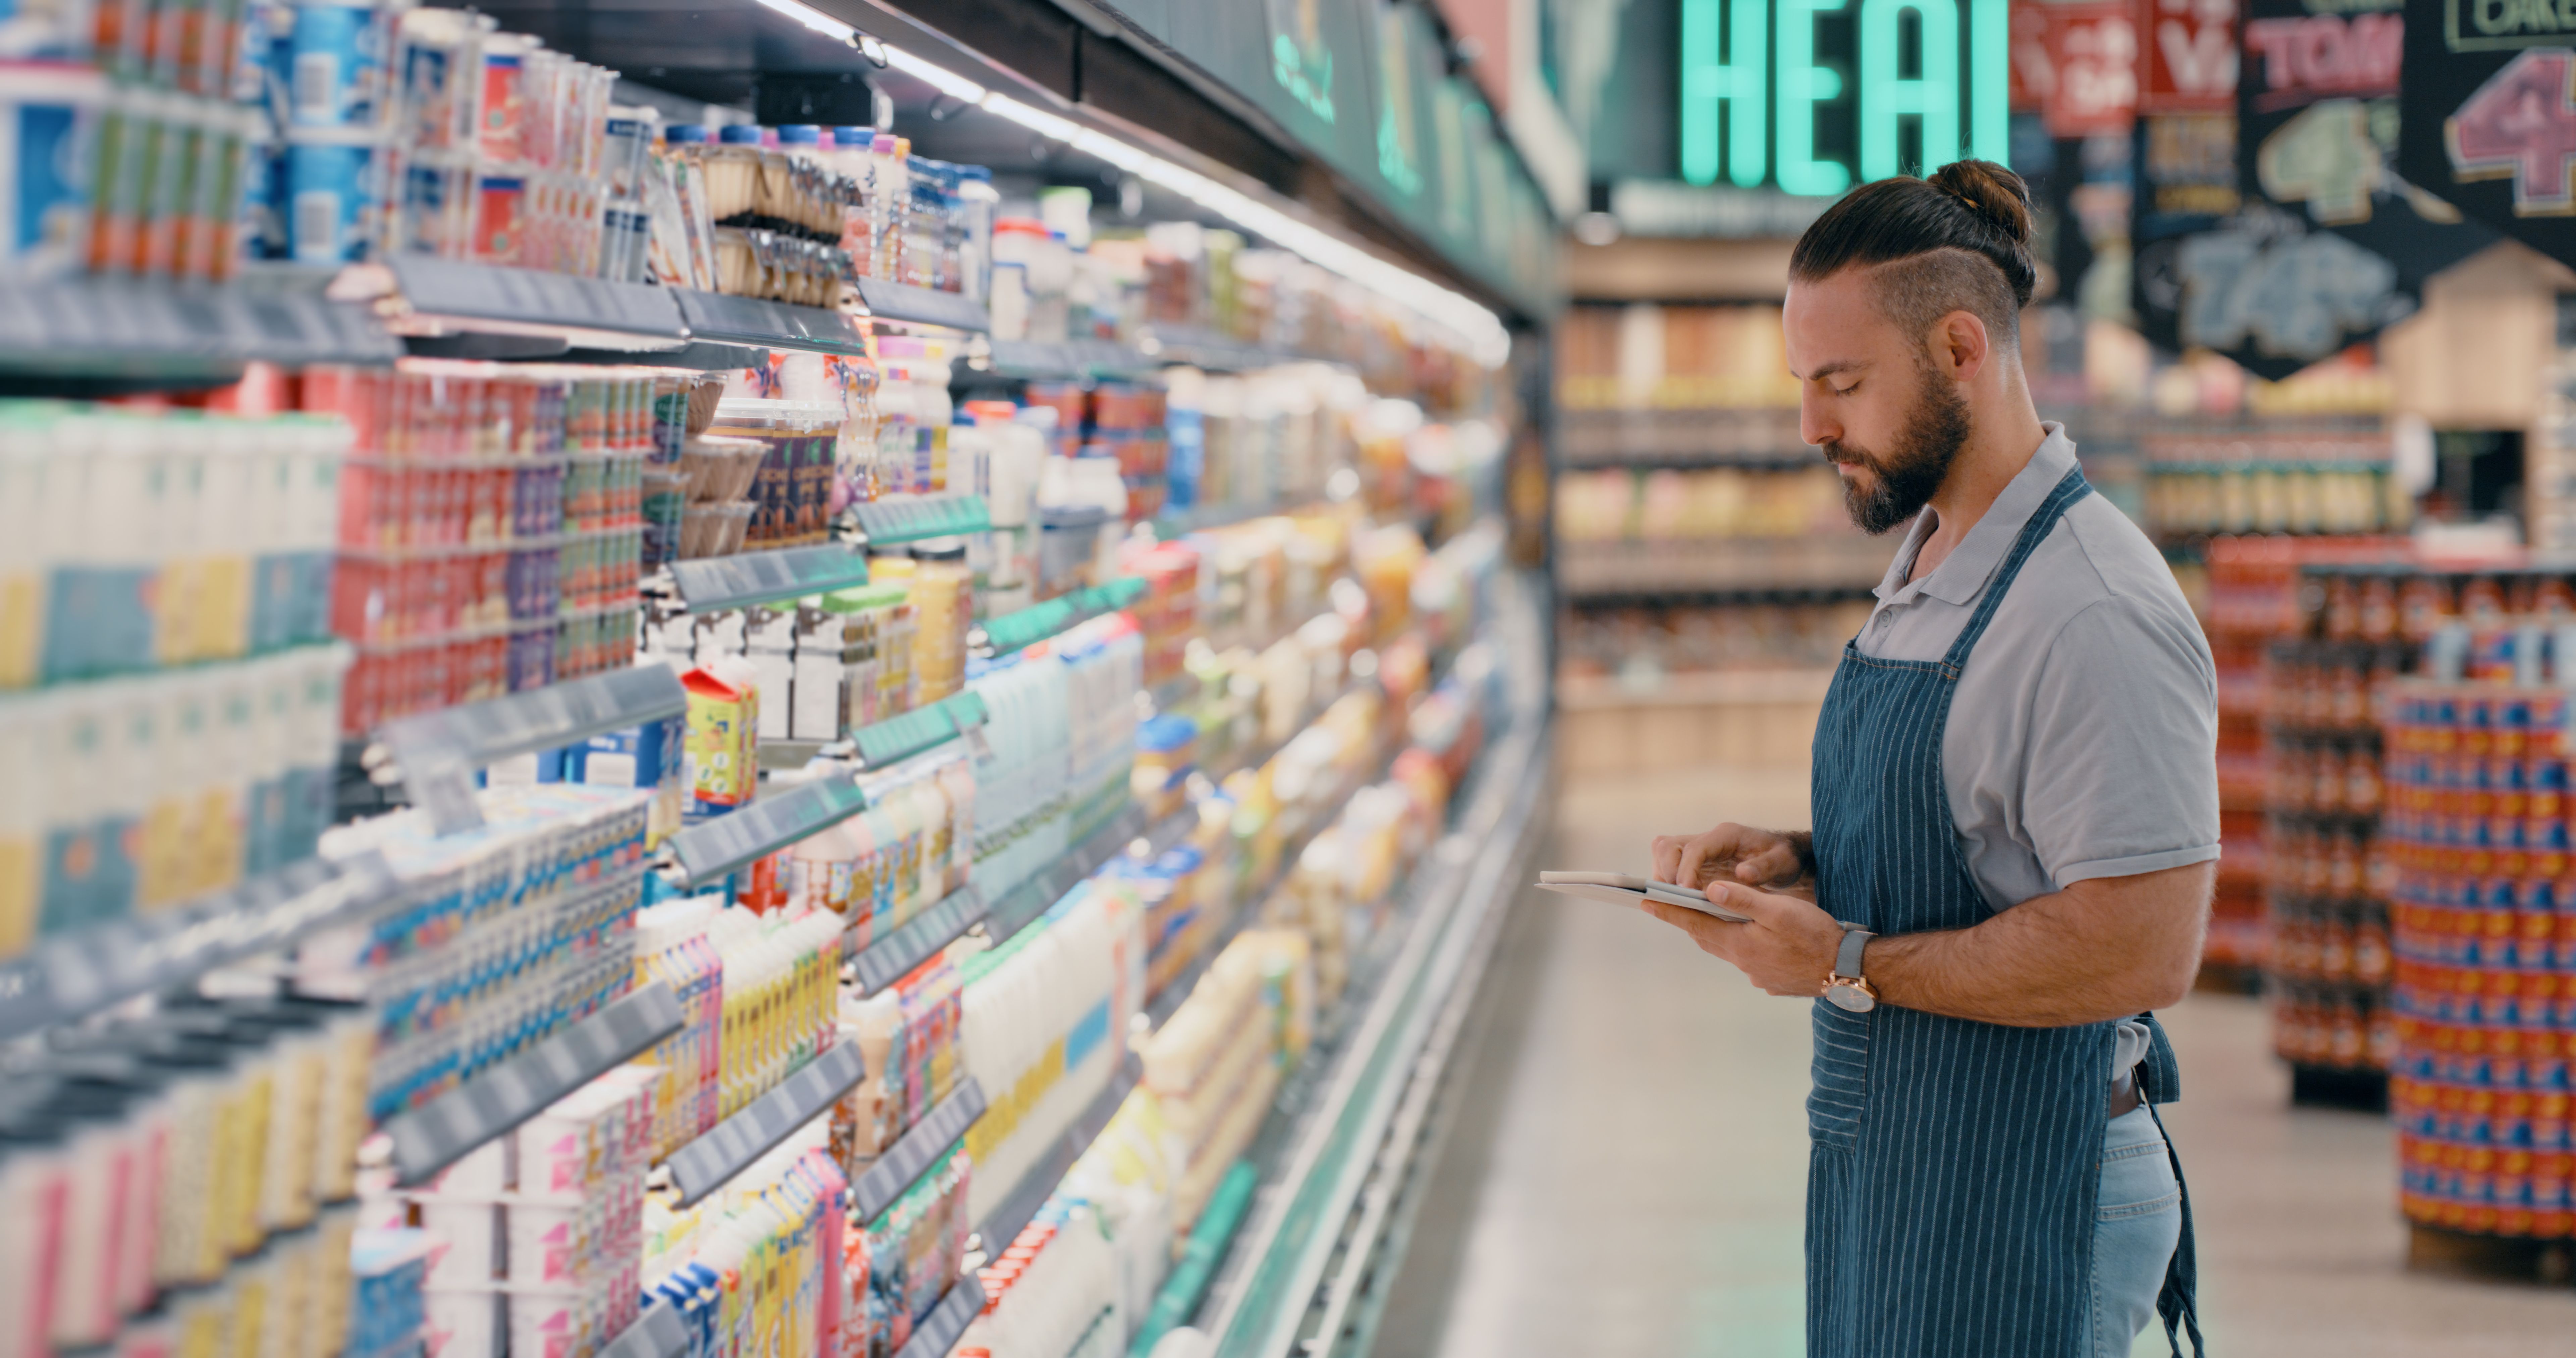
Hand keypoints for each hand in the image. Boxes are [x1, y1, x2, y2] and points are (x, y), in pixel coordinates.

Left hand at [1641, 880, 1844, 997]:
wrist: (1848, 971)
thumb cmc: (1816, 935)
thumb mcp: (1780, 910)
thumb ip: (1743, 899)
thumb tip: (1708, 888)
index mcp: (1740, 943)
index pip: (1695, 922)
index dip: (1669, 911)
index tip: (1645, 901)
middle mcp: (1743, 963)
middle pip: (1707, 937)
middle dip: (1687, 920)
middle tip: (1667, 907)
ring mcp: (1759, 975)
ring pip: (1726, 950)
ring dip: (1714, 934)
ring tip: (1704, 918)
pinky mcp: (1773, 981)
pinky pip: (1747, 961)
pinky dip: (1739, 946)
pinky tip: (1749, 940)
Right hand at [1651, 824, 1811, 899]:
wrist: (1783, 855)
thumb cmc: (1783, 858)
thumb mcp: (1782, 862)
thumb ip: (1764, 867)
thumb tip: (1742, 874)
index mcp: (1727, 835)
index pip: (1696, 848)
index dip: (1686, 868)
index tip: (1684, 891)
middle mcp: (1708, 839)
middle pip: (1669, 846)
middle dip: (1667, 872)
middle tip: (1677, 899)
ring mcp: (1699, 849)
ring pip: (1664, 854)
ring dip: (1664, 877)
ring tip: (1677, 902)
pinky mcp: (1695, 862)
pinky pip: (1670, 866)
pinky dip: (1669, 882)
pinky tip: (1683, 902)